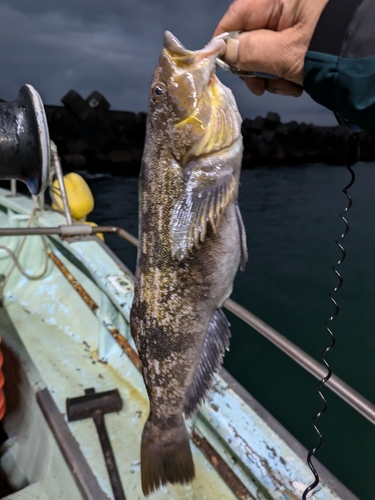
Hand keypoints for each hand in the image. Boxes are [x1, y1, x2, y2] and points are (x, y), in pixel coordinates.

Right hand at [213, 0, 328, 96]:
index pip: (238, 14)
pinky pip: (282, 59)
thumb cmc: (327, 50)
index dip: (225, 40)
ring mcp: (297, 26)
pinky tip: (296, 85)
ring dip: (270, 75)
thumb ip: (249, 51)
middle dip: (253, 65)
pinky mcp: (304, 43)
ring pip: (266, 52)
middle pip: (251, 36)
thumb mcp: (285, 53)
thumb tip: (224, 52)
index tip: (221, 64)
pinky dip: (284, 76)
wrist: (369, 64)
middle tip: (259, 86)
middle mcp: (287, 9)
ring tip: (286, 86)